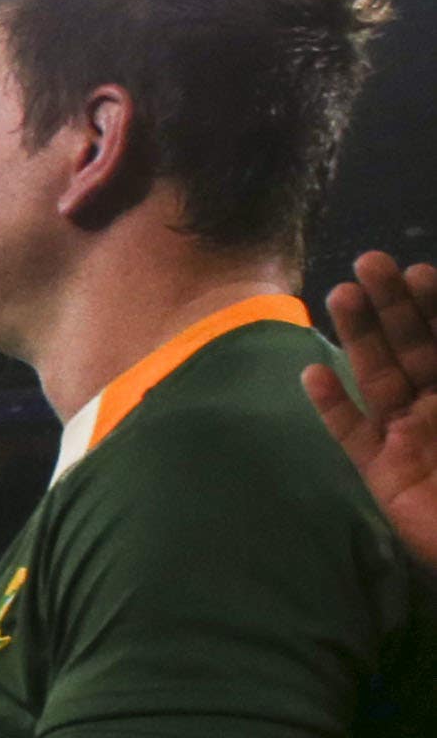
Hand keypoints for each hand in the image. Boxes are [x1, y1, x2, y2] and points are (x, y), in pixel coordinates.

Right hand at [312, 251, 436, 579]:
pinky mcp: (385, 474)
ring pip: (379, 379)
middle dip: (392, 305)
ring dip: (358, 337)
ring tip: (338, 294)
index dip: (433, 304)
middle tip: (370, 263)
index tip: (418, 272)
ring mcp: (410, 438)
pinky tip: (313, 373)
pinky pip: (352, 435)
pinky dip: (332, 406)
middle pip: (412, 347)